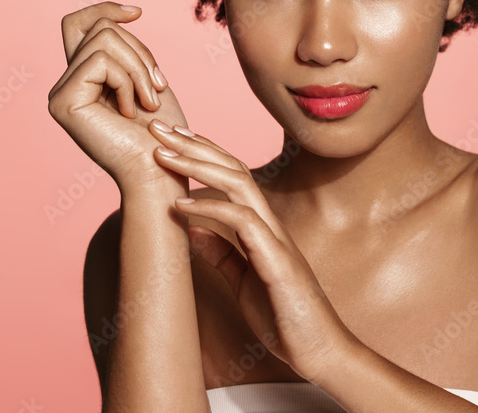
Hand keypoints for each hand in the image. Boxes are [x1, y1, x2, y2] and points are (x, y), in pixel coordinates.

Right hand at [48, 2, 188, 189]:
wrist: (161, 172)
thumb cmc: (162, 133)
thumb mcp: (146, 77)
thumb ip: (125, 49)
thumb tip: (120, 15)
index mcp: (82, 79)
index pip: (79, 24)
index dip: (105, 9)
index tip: (137, 13)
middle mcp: (64, 85)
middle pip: (99, 28)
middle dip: (139, 51)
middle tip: (156, 88)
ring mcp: (60, 94)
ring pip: (103, 39)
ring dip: (139, 67)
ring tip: (148, 102)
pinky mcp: (63, 101)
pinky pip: (101, 60)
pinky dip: (128, 80)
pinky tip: (133, 111)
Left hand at [147, 120, 352, 382]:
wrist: (321, 353)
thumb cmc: (285, 318)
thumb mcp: (243, 280)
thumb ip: (221, 251)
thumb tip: (190, 226)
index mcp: (261, 227)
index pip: (230, 175)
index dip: (200, 151)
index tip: (168, 137)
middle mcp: (270, 224)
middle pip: (231, 167)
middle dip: (192, 143)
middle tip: (156, 125)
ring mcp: (276, 240)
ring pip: (238, 184)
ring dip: (196, 164)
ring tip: (161, 155)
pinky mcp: (279, 262)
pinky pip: (243, 223)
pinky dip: (210, 209)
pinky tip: (181, 205)